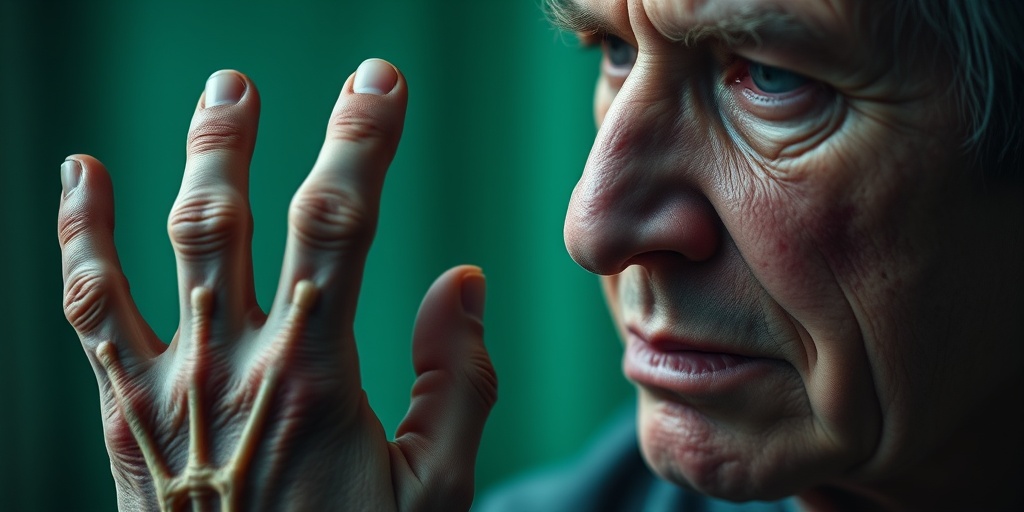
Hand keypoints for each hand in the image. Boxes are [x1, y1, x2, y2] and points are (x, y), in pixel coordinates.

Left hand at [57, 59, 496, 511]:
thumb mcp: (433, 491)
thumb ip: (457, 384)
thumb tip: (462, 283)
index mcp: (316, 376)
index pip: (341, 227)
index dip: (361, 142)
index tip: (379, 85)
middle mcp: (235, 364)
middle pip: (244, 219)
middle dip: (255, 138)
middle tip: (258, 83)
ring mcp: (167, 385)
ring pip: (167, 246)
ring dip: (191, 164)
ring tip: (219, 98)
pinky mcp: (123, 413)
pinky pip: (90, 309)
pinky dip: (80, 237)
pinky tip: (78, 179)